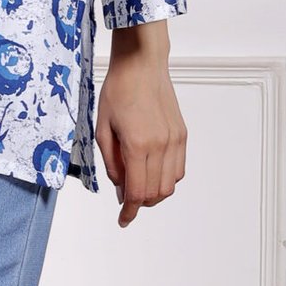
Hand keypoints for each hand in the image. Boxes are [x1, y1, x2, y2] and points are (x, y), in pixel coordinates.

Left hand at [95, 20, 186, 227]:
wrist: (141, 65)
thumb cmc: (118, 91)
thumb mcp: (102, 129)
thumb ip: (111, 162)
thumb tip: (120, 188)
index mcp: (137, 145)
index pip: (137, 192)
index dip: (129, 211)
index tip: (123, 219)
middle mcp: (161, 145)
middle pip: (155, 193)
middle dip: (140, 203)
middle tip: (125, 198)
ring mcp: (175, 140)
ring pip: (171, 184)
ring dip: (155, 192)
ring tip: (138, 184)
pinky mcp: (182, 134)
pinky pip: (179, 169)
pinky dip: (166, 178)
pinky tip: (151, 170)